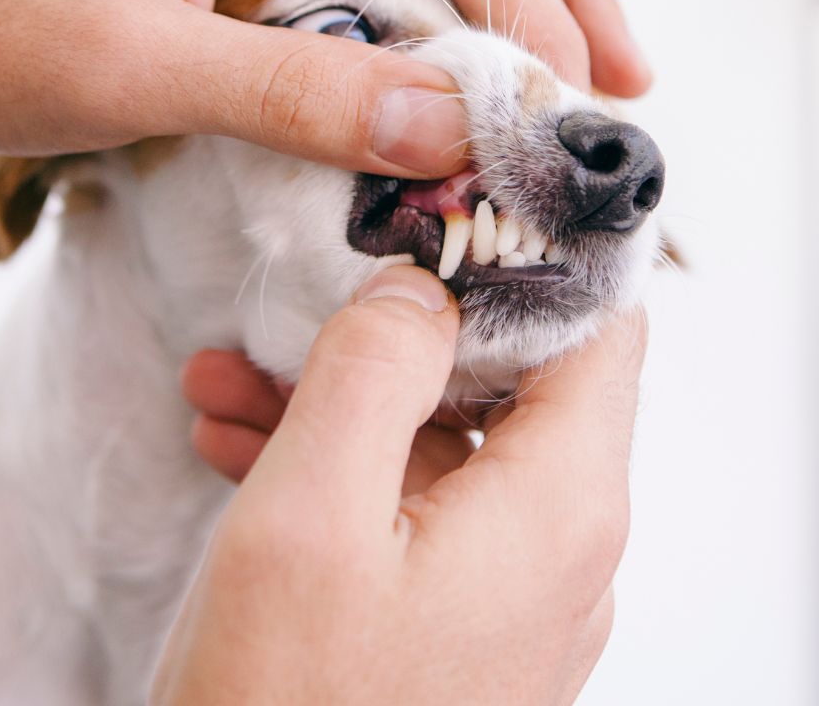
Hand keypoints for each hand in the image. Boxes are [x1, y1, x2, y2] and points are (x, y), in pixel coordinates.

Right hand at [158, 265, 645, 703]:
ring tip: (231, 377)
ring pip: (438, 438)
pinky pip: (409, 502)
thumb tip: (419, 285)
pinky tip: (241, 443)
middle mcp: (557, 541)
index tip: (447, 217)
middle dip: (394, 333)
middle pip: (504, 379)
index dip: (532, 258)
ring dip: (341, 399)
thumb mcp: (312, 512)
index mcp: (558, 504)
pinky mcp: (455, 611)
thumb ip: (373, 367)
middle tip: (304, 306)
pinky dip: (337, 463)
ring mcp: (507, 583)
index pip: (598, 329)